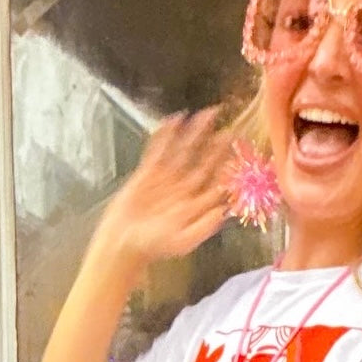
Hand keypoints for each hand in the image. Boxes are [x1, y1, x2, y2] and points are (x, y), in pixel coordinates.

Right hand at [95, 107, 233, 266]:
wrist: (123, 243)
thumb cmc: (153, 247)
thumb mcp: (182, 241)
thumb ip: (204, 227)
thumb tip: (224, 211)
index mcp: (195, 204)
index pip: (216, 179)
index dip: (227, 163)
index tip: (239, 149)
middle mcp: (184, 189)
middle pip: (204, 161)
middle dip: (216, 143)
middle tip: (231, 124)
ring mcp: (166, 179)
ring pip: (184, 151)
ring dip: (195, 133)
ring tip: (207, 114)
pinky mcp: (147, 173)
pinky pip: (158, 150)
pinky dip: (166, 135)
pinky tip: (175, 120)